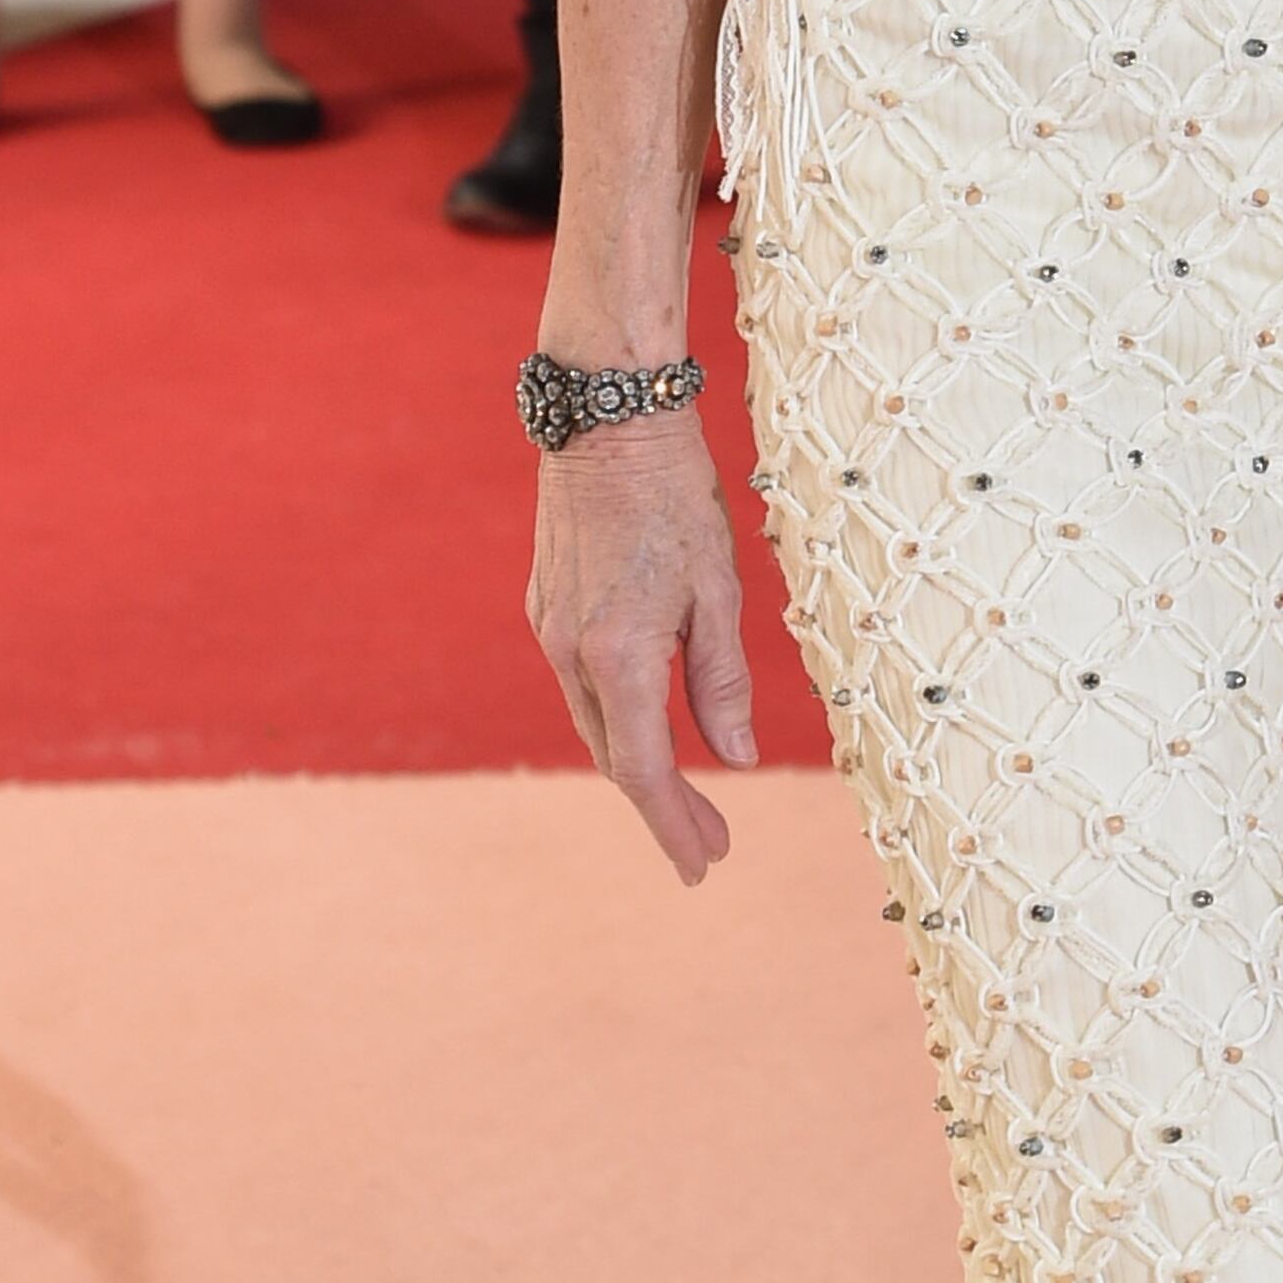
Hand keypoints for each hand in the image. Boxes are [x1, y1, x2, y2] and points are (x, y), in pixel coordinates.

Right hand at [528, 411, 758, 881]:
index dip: (674, 823)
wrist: (605, 417)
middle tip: (711, 844)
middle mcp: (571, 651)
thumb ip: (723, 680)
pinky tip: (650, 725)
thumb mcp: (719, 588)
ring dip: (639, 765)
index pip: (644, 769)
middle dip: (663, 807)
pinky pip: (582, 684)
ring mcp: (550, 628)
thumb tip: (737, 759)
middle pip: (615, 757)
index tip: (703, 864)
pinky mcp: (546, 606)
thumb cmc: (674, 492)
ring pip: (596, 722)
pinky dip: (618, 719)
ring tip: (688, 797)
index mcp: (618, 654)